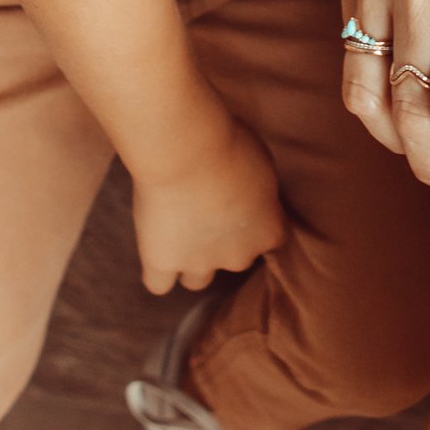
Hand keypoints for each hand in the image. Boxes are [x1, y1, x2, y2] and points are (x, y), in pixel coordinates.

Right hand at [131, 114, 287, 295]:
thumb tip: (253, 199)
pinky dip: (158, 272)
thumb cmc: (229, 145)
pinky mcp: (162, 264)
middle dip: (225, 241)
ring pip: (198, 279)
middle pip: (236, 259)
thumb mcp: (263, 164)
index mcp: (268, 231)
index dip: (257, 222)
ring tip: (180, 231)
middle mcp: (239, 256)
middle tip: (208, 209)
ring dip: (192, 260)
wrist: (187, 152)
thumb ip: (262, 193)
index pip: (272, 239)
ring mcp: (199, 264)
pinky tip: (156, 251)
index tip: (245, 204)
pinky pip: (159, 284)